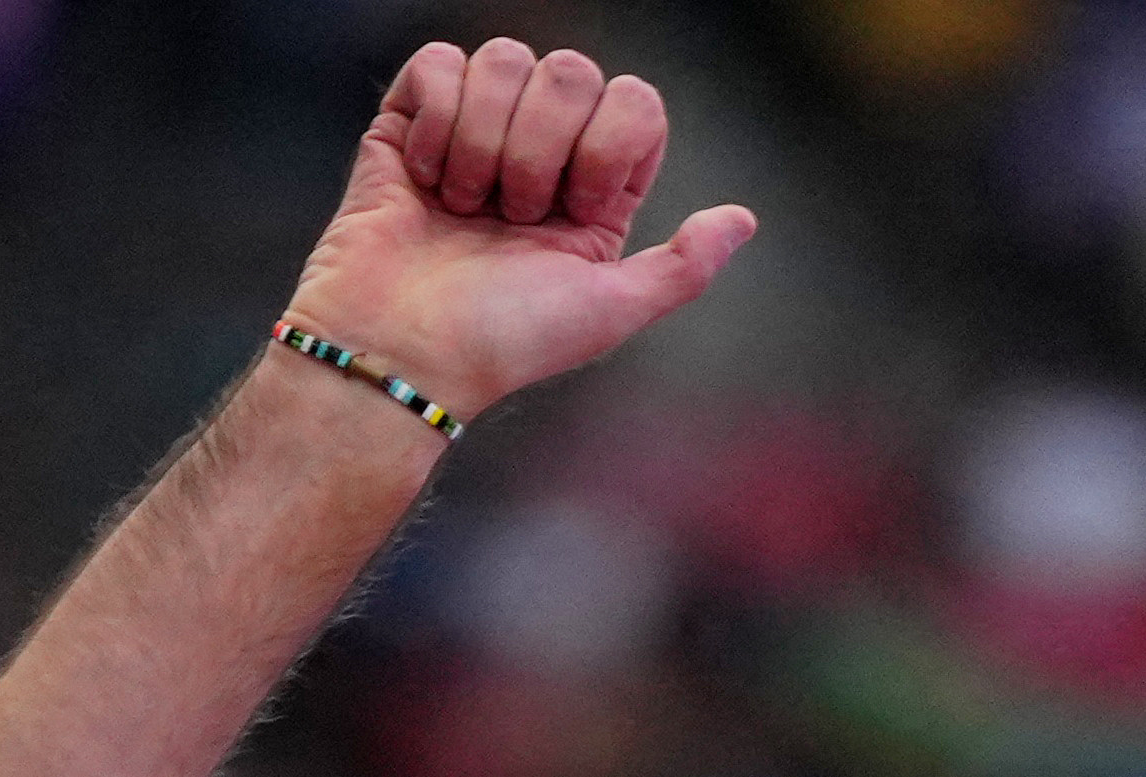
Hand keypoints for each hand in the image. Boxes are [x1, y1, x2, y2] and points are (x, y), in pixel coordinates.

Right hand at [283, 38, 755, 417]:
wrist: (402, 348)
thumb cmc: (502, 341)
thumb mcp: (609, 312)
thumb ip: (684, 267)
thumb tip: (743, 220)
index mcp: (595, 188)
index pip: (633, 102)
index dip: (608, 146)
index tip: (576, 210)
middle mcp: (540, 150)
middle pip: (572, 70)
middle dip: (542, 149)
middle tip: (512, 216)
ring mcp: (476, 129)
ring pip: (506, 60)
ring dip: (485, 143)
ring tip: (463, 207)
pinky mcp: (411, 121)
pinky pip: (440, 63)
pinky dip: (435, 123)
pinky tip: (425, 179)